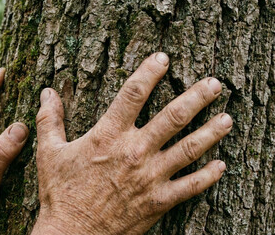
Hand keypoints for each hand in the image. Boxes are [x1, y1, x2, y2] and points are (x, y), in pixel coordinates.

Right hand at [31, 53, 231, 233]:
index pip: (133, 93)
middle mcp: (135, 151)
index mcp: (109, 135)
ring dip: (211, 132)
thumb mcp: (50, 153)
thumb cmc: (60, 193)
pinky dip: (208, 176)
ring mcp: (150, 177)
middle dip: (197, 97)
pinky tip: (221, 166)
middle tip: (215, 84)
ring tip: (228, 119)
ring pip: (189, 148)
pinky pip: (190, 187)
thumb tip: (47, 92)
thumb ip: (50, 120)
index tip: (163, 58)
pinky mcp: (158, 201)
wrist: (72, 234)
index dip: (149, 71)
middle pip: (174, 117)